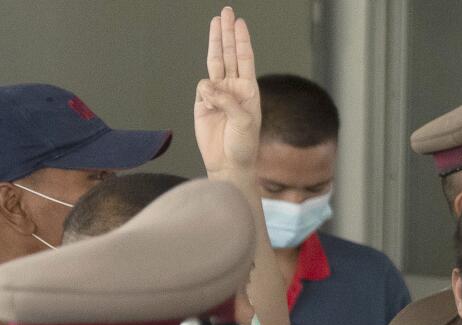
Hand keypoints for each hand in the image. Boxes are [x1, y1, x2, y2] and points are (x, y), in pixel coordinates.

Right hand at [195, 6, 260, 176]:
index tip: (239, 23)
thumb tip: (207, 86)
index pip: (245, 59)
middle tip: (226, 12)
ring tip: (216, 22)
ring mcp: (218, 94)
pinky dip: (205, 91)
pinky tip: (210, 101)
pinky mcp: (203, 103)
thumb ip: (227, 101)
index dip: (242, 41)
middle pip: (230, 54)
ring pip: (215, 62)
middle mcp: (234, 88)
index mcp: (248, 91)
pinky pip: (202, 87)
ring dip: (215, 42)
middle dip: (228, 33)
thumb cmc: (243, 145)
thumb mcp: (243, 122)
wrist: (228, 163)